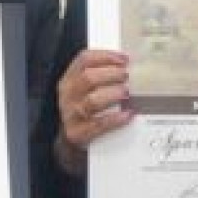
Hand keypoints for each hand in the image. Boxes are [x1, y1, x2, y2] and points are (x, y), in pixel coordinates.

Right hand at [56, 48, 134, 166]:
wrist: (70, 141)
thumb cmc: (84, 110)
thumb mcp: (85, 90)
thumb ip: (101, 76)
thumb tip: (129, 66)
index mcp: (69, 79)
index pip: (84, 60)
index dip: (105, 56)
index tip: (124, 59)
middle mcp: (68, 95)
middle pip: (88, 78)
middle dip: (112, 74)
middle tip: (128, 76)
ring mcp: (71, 114)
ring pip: (92, 100)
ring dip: (113, 94)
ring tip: (127, 92)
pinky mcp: (77, 133)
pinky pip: (98, 125)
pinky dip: (115, 119)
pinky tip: (127, 115)